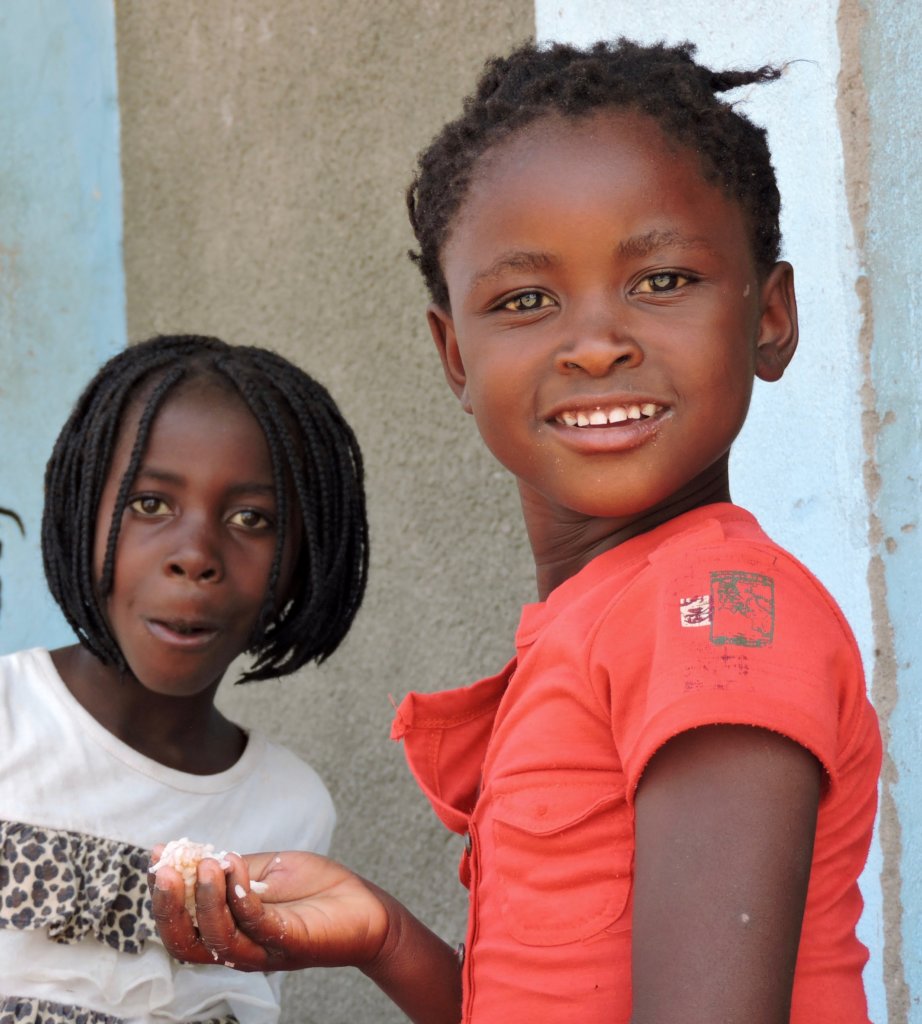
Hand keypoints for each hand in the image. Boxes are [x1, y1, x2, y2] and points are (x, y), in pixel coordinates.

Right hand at [149, 848, 389, 971]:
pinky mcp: (290, 943)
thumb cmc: (316, 890)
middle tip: (166, 869)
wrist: (366, 908)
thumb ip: (229, 870)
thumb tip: (184, 852)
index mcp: (229, 930)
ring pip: (218, 939)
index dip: (164, 894)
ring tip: (207, 863)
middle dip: (170, 907)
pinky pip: (257, 925)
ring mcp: (264, 949)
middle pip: (187, 943)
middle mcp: (240, 948)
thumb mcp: (265, 872)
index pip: (182, 923)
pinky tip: (235, 868)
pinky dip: (241, 897)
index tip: (158, 854)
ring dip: (206, 900)